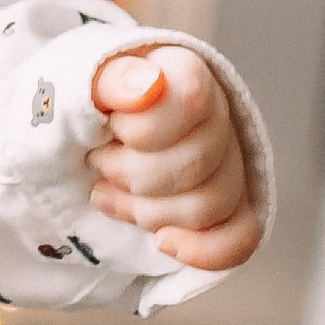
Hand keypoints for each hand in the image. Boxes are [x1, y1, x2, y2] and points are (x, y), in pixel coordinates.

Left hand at [88, 42, 260, 271]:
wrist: (84, 129)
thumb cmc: (86, 102)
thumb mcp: (83, 79)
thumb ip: (112, 79)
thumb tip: (148, 87)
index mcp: (186, 74)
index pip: (191, 102)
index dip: (139, 128)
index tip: (107, 126)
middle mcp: (218, 115)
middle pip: (196, 165)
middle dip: (131, 174)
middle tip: (98, 161)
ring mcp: (228, 163)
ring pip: (211, 205)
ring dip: (148, 212)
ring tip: (109, 192)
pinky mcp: (229, 207)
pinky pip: (240, 237)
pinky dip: (204, 250)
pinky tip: (162, 243)